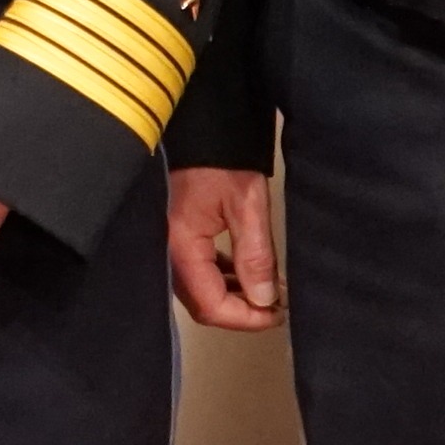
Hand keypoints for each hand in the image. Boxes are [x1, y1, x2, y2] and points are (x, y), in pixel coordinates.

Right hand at [165, 166, 282, 331]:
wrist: (200, 126)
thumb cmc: (220, 159)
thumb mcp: (247, 204)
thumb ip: (256, 255)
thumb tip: (265, 300)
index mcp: (180, 247)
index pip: (210, 306)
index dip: (245, 318)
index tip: (276, 315)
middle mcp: (167, 253)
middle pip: (202, 303)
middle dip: (241, 310)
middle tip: (276, 306)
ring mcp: (169, 245)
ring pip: (201, 289)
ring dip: (235, 294)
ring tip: (270, 288)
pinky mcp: (177, 236)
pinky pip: (199, 269)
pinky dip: (224, 277)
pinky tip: (248, 271)